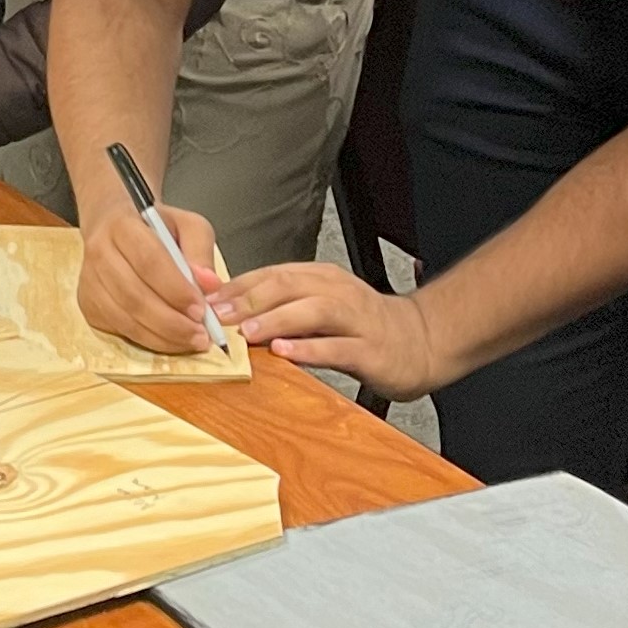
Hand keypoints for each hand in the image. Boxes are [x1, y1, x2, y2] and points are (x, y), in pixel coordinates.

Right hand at [76, 199, 223, 356]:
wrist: (113, 227)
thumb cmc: (155, 228)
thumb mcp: (187, 225)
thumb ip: (201, 250)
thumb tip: (209, 285)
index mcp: (122, 225)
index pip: (148, 261)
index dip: (175, 289)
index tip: (202, 309)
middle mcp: (99, 252)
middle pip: (134, 296)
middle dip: (171, 322)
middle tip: (201, 334)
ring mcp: (89, 281)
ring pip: (125, 318)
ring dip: (162, 336)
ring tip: (191, 340)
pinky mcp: (88, 304)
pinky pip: (119, 329)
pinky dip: (149, 340)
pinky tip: (171, 340)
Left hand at [216, 260, 441, 393]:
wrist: (422, 341)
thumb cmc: (364, 325)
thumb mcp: (322, 306)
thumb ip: (283, 307)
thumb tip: (231, 312)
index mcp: (321, 278)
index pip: (272, 274)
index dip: (236, 285)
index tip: (205, 298)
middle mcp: (337, 292)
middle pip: (288, 286)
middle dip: (248, 298)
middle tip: (216, 313)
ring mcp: (356, 320)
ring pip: (313, 311)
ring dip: (276, 320)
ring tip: (247, 331)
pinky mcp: (371, 350)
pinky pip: (338, 347)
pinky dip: (310, 349)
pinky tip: (286, 353)